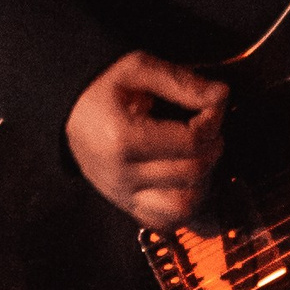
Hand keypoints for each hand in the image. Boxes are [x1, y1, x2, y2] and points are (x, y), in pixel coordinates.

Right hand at [65, 51, 228, 225]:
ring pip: (182, 208)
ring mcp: (121, 195)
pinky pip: (165, 222)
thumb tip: (220, 96)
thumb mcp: (139, 67)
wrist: (68, 106)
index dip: (213, 121)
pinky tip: (185, 180)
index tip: (210, 105)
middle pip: (193, 173)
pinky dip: (184, 206)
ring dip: (202, 182)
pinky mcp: (124, 205)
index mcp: (123, 139)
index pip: (192, 142)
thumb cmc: (103, 84)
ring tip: (197, 156)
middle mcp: (121, 175)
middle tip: (207, 127)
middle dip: (212, 147)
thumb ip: (181, 82)